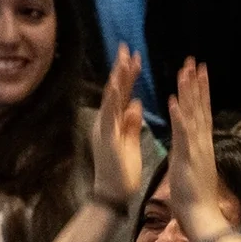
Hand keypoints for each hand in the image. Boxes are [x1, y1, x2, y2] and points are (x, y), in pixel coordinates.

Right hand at [90, 48, 148, 209]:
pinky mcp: (106, 138)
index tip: (136, 57)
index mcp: (114, 122)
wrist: (112, 195)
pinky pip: (109, 116)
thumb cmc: (121, 171)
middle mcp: (106, 122)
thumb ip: (131, 122)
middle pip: (114, 90)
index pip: (123, 94)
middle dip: (120, 68)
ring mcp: (104, 129)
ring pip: (110, 98)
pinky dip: (113, 99)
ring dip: (117, 78)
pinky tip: (117, 84)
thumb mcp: (129, 141)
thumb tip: (136, 103)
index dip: (129, 75)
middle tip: (126, 47)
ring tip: (122, 58)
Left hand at [166, 59, 232, 241]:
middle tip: (194, 61)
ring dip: (188, 92)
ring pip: (193, 114)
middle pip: (200, 107)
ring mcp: (196, 148)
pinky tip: (172, 101)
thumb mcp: (192, 168)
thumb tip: (189, 144)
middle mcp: (201, 142)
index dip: (200, 92)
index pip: (202, 113)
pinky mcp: (187, 157)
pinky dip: (178, 116)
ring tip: (185, 71)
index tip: (199, 73)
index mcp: (201, 145)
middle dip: (196, 83)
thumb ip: (191, 153)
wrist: (202, 216)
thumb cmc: (196, 197)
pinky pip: (182, 133)